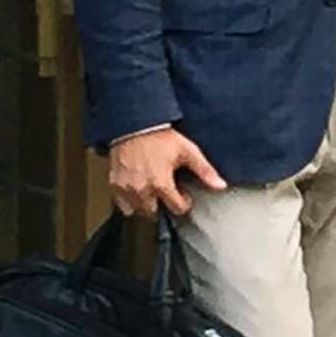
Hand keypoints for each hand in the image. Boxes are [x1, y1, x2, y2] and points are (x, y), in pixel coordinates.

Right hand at [107, 127, 227, 217]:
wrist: (134, 123)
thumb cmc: (159, 136)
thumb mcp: (187, 151)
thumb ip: (204, 171)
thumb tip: (221, 185)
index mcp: (161, 184)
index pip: (177, 208)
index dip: (184, 202)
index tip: (183, 195)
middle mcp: (143, 190)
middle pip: (155, 213)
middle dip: (162, 205)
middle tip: (166, 192)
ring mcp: (127, 188)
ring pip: (138, 211)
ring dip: (146, 205)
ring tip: (151, 191)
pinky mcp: (115, 184)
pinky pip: (122, 204)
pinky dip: (128, 201)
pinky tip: (136, 190)